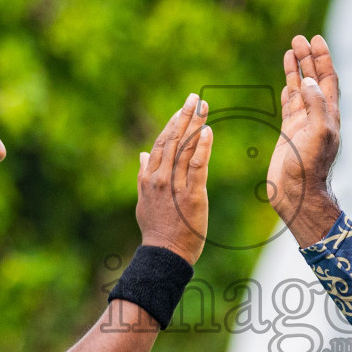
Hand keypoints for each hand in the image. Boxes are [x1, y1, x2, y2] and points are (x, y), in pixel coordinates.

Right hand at [137, 92, 212, 264]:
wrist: (164, 254)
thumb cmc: (156, 229)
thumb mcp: (144, 200)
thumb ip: (143, 175)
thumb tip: (143, 155)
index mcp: (149, 177)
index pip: (161, 143)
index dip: (173, 123)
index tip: (183, 108)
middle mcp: (160, 177)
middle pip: (173, 140)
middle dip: (185, 116)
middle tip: (196, 98)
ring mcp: (175, 185)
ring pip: (185, 148)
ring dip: (195, 125)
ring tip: (204, 107)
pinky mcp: (192, 195)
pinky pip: (197, 166)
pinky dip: (202, 147)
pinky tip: (208, 132)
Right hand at [269, 34, 341, 245]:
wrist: (297, 193)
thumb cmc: (310, 168)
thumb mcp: (318, 133)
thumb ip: (316, 105)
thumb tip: (311, 80)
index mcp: (328, 114)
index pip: (328, 78)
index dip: (323, 58)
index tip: (316, 39)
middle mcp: (318, 116)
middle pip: (314, 79)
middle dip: (308, 58)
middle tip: (299, 38)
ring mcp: (303, 123)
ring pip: (300, 89)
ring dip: (297, 70)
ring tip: (291, 50)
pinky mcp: (289, 132)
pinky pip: (290, 105)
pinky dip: (288, 90)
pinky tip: (287, 82)